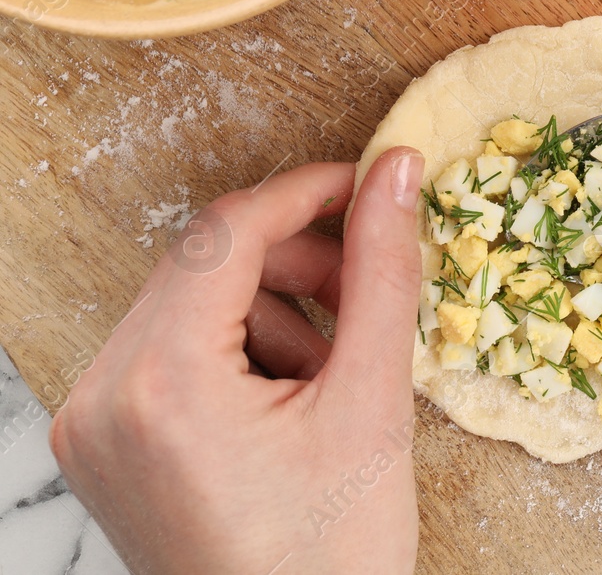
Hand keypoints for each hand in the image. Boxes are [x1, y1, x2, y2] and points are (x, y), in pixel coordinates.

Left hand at [51, 149, 423, 574]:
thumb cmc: (331, 557)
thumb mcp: (372, 401)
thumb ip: (383, 271)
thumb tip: (397, 174)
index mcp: (161, 384)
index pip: (226, 232)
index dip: (307, 193)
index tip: (370, 183)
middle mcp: (103, 396)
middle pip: (204, 263)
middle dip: (296, 262)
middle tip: (367, 290)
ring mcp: (94, 424)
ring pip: (191, 302)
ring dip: (273, 308)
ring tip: (334, 367)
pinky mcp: (105, 444)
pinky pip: (171, 350)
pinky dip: (238, 348)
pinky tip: (293, 395)